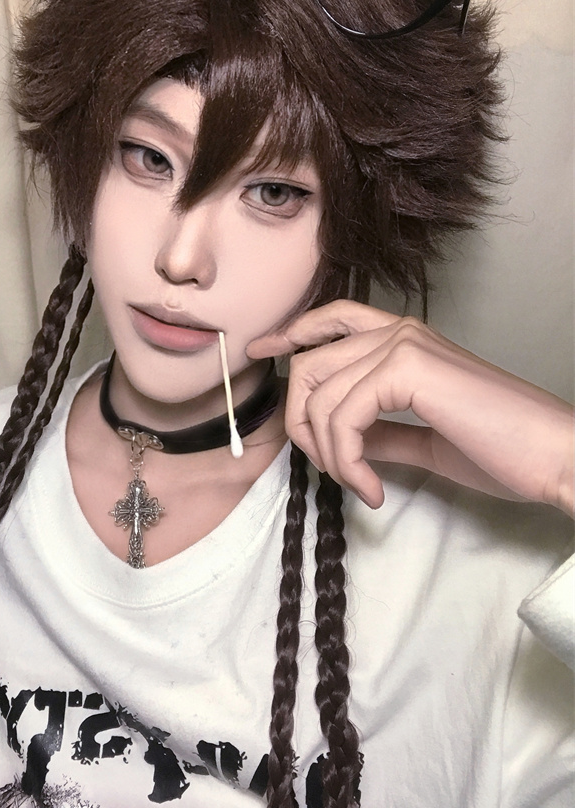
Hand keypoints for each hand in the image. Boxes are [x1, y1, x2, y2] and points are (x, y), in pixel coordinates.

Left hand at [247, 301, 573, 515]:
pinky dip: (346, 461)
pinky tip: (373, 488)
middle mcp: (398, 331)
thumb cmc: (501, 448)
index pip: (331, 320)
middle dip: (302, 425)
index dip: (291, 333)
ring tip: (362, 485)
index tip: (261, 352)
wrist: (553, 457)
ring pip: (318, 395)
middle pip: (309, 365)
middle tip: (330, 470)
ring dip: (329, 455)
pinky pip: (341, 416)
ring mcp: (402, 344)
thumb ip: (380, 430)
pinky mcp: (406, 368)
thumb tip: (340, 440)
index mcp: (404, 338)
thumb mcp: (425, 438)